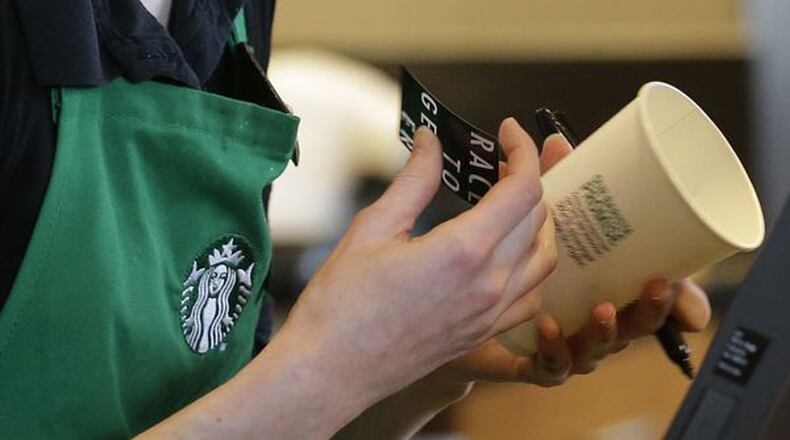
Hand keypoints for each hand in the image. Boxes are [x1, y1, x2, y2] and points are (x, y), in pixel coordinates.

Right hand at [275, 119, 556, 407]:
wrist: (331, 370)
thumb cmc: (342, 303)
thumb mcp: (372, 227)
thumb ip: (413, 180)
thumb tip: (430, 142)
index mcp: (463, 251)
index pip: (523, 190)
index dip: (524, 153)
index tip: (510, 132)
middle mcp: (489, 284)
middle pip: (537, 218)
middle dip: (528, 179)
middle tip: (500, 162)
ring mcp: (490, 314)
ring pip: (545, 258)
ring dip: (537, 222)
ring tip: (510, 201)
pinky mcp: (483, 334)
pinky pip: (532, 296)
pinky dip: (533, 266)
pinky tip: (509, 254)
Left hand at [434, 133, 711, 387]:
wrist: (438, 312)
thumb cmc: (486, 264)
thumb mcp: (520, 220)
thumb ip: (544, 183)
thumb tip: (556, 140)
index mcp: (588, 284)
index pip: (639, 287)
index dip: (673, 288)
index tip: (682, 273)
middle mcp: (577, 319)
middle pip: (628, 322)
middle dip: (652, 309)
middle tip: (661, 285)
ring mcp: (553, 344)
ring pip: (593, 348)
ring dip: (607, 331)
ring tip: (606, 308)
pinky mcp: (518, 361)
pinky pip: (545, 367)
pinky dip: (554, 352)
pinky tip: (549, 327)